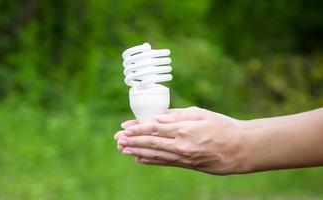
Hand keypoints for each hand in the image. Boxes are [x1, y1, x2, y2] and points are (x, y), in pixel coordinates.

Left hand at [114, 107, 249, 174]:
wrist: (241, 148)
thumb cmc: (223, 126)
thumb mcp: (202, 114)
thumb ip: (179, 116)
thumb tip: (158, 118)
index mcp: (184, 129)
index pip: (155, 129)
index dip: (138, 129)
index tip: (124, 128)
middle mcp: (181, 145)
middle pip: (151, 143)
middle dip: (132, 141)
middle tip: (117, 139)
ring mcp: (184, 157)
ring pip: (155, 154)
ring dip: (137, 151)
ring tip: (123, 149)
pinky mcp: (188, 165)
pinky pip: (165, 163)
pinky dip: (151, 161)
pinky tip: (139, 159)